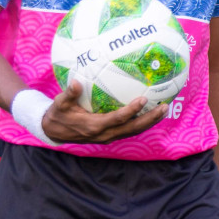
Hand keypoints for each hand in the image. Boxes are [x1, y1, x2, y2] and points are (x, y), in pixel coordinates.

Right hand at [41, 81, 166, 143]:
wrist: (54, 132)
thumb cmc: (58, 115)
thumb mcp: (59, 104)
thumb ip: (69, 94)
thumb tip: (76, 82)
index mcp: (94, 126)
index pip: (117, 119)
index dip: (131, 110)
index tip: (143, 99)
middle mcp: (105, 134)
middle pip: (132, 128)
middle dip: (150, 119)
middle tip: (164, 106)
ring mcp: (109, 137)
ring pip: (134, 131)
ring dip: (150, 122)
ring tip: (164, 110)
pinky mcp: (110, 136)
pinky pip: (130, 130)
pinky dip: (142, 123)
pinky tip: (152, 114)